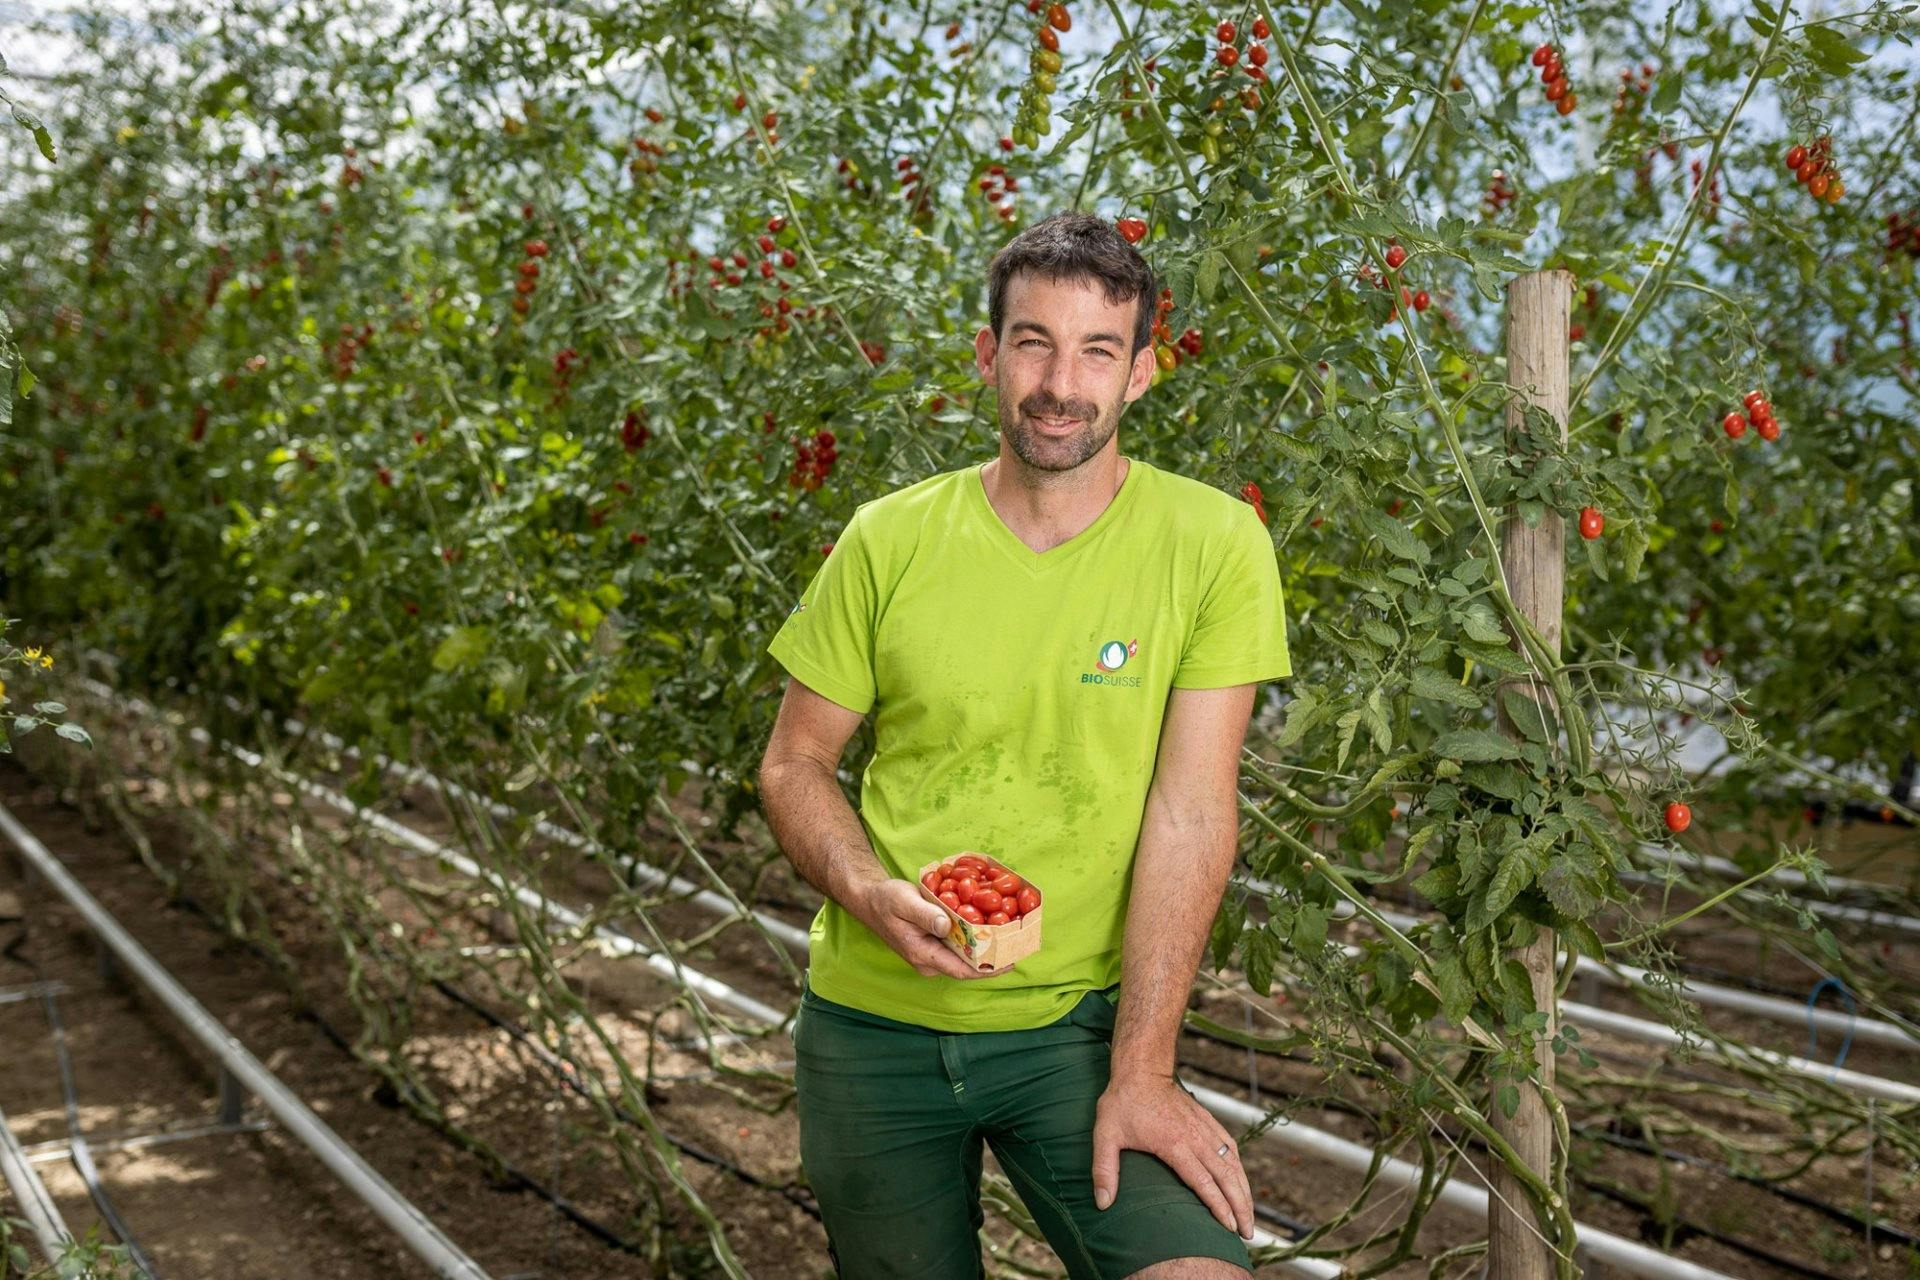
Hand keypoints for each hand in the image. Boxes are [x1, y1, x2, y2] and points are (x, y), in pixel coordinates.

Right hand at [855, 878, 1010, 979]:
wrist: (870, 900)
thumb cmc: (886, 900)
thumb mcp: (904, 902)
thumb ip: (926, 914)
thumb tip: (947, 925)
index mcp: (922, 955)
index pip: (960, 970)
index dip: (986, 970)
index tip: (1009, 963)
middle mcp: (929, 960)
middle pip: (966, 966)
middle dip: (992, 959)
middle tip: (1017, 946)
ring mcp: (931, 954)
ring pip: (963, 957)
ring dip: (985, 948)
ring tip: (1009, 936)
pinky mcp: (934, 944)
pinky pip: (958, 946)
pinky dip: (974, 938)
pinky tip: (989, 925)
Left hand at [1090, 1071, 1253, 1239]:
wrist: (1141, 1069)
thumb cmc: (1122, 1103)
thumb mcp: (1105, 1135)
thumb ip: (1104, 1170)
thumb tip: (1102, 1203)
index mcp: (1174, 1144)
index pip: (1203, 1181)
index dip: (1218, 1206)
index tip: (1230, 1227)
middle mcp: (1195, 1137)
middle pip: (1226, 1177)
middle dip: (1240, 1206)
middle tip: (1248, 1232)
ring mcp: (1204, 1128)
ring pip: (1233, 1163)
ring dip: (1244, 1190)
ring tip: (1249, 1215)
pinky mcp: (1207, 1120)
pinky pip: (1230, 1146)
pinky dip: (1239, 1166)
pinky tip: (1242, 1181)